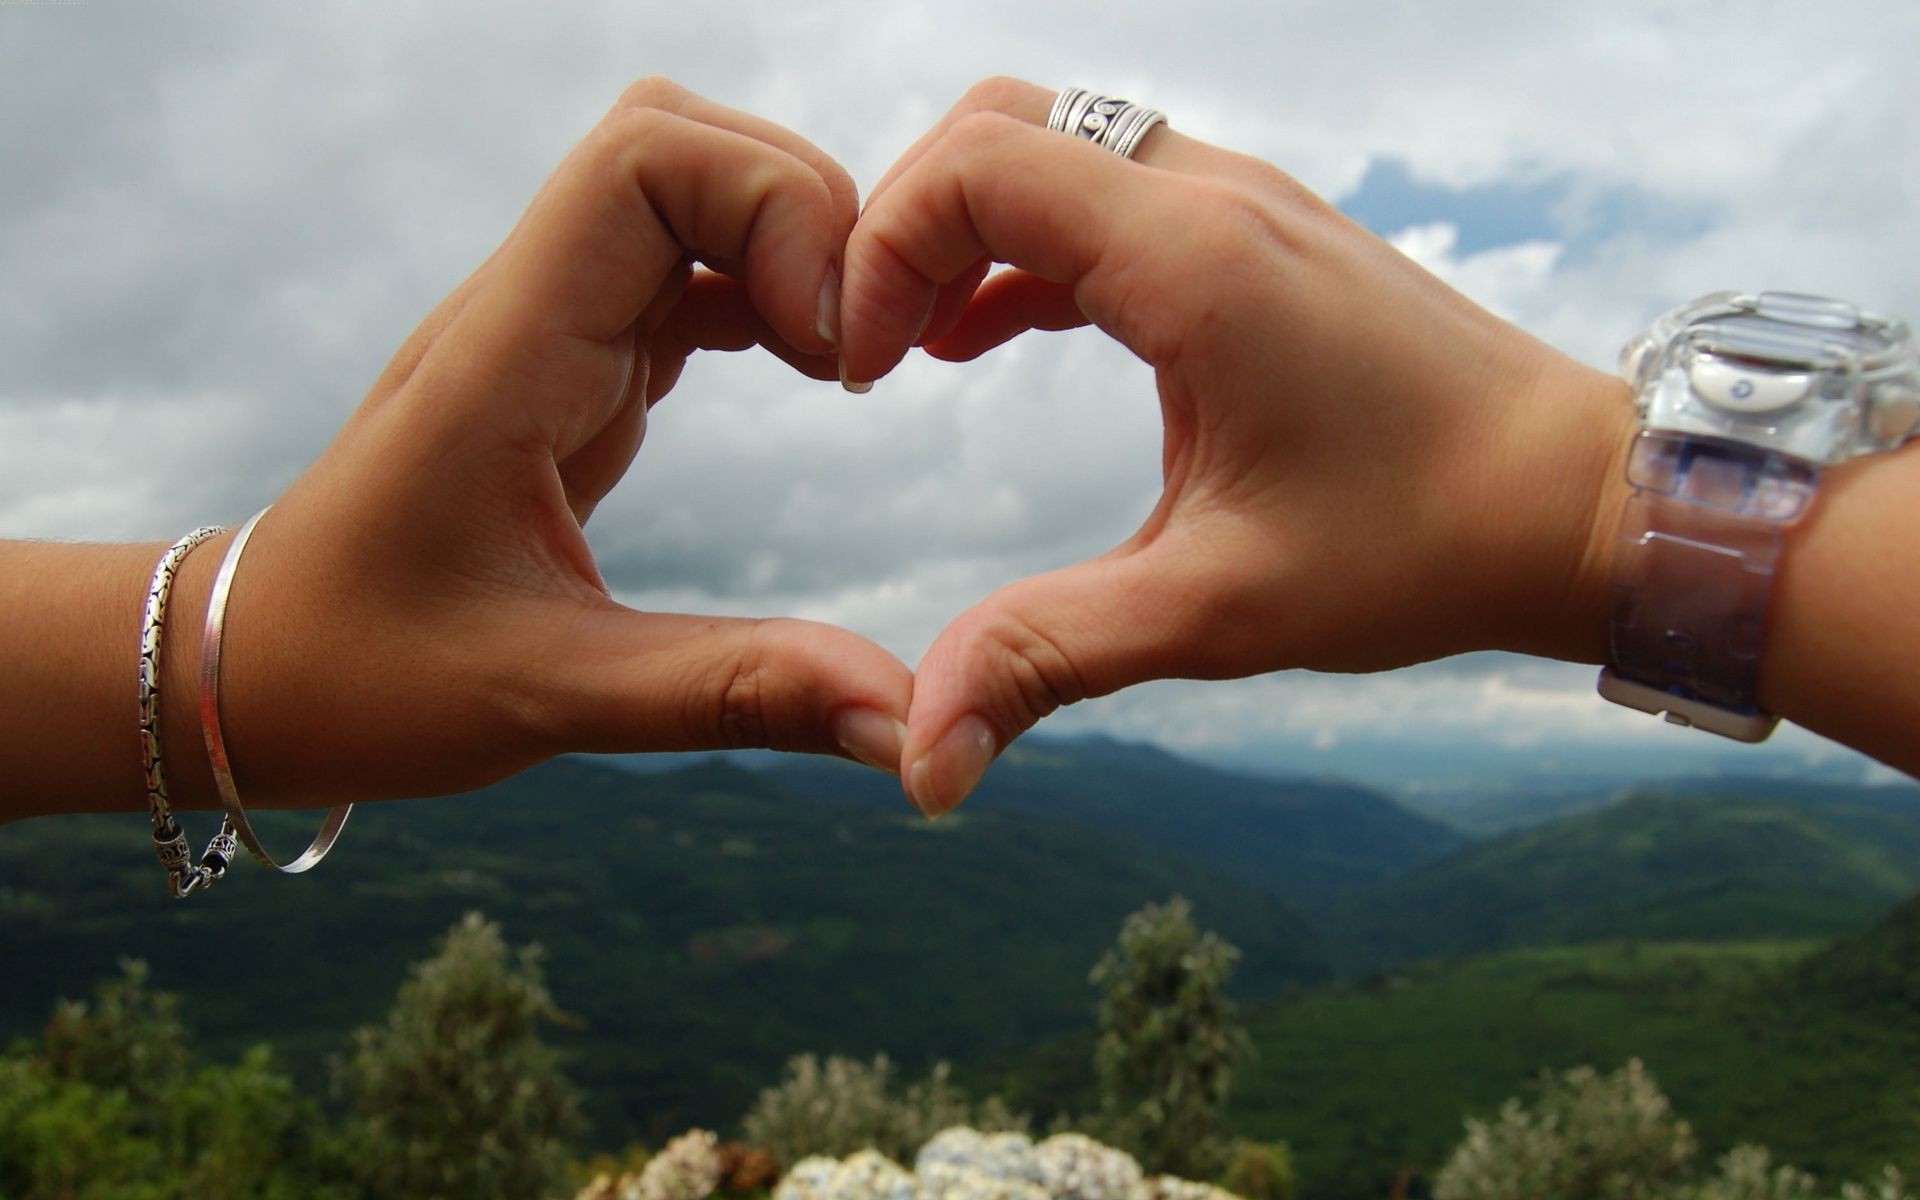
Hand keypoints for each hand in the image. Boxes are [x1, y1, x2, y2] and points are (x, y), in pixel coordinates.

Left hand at [173, 79, 912, 808]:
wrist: (248, 671)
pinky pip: (681, 270)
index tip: (832, 347)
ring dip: (786, 246)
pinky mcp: (568, 364)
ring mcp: (545, 328)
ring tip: (845, 362)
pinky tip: (807, 372)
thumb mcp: (553, 696)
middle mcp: (523, 311)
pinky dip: (762, 292)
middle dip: (799, 210)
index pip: (644, 158)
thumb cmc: (362, 677)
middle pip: (678, 142)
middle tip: (859, 349)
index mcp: (505, 356)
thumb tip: (903, 724)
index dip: (771, 207)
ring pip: (684, 191)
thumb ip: (734, 694)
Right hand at [841, 77, 1636, 815]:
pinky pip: (1108, 198)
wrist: (1584, 500)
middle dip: (905, 221)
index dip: (879, 251)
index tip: (861, 374)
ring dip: (965, 231)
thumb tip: (918, 759)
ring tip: (911, 352)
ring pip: (1055, 147)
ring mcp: (1244, 206)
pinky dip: (1028, 250)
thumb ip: (1049, 656)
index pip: (975, 166)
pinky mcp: (1261, 240)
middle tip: (869, 348)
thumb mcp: (1218, 609)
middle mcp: (1216, 197)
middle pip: (999, 125)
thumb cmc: (1425, 543)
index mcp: (1194, 258)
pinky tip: (988, 340)